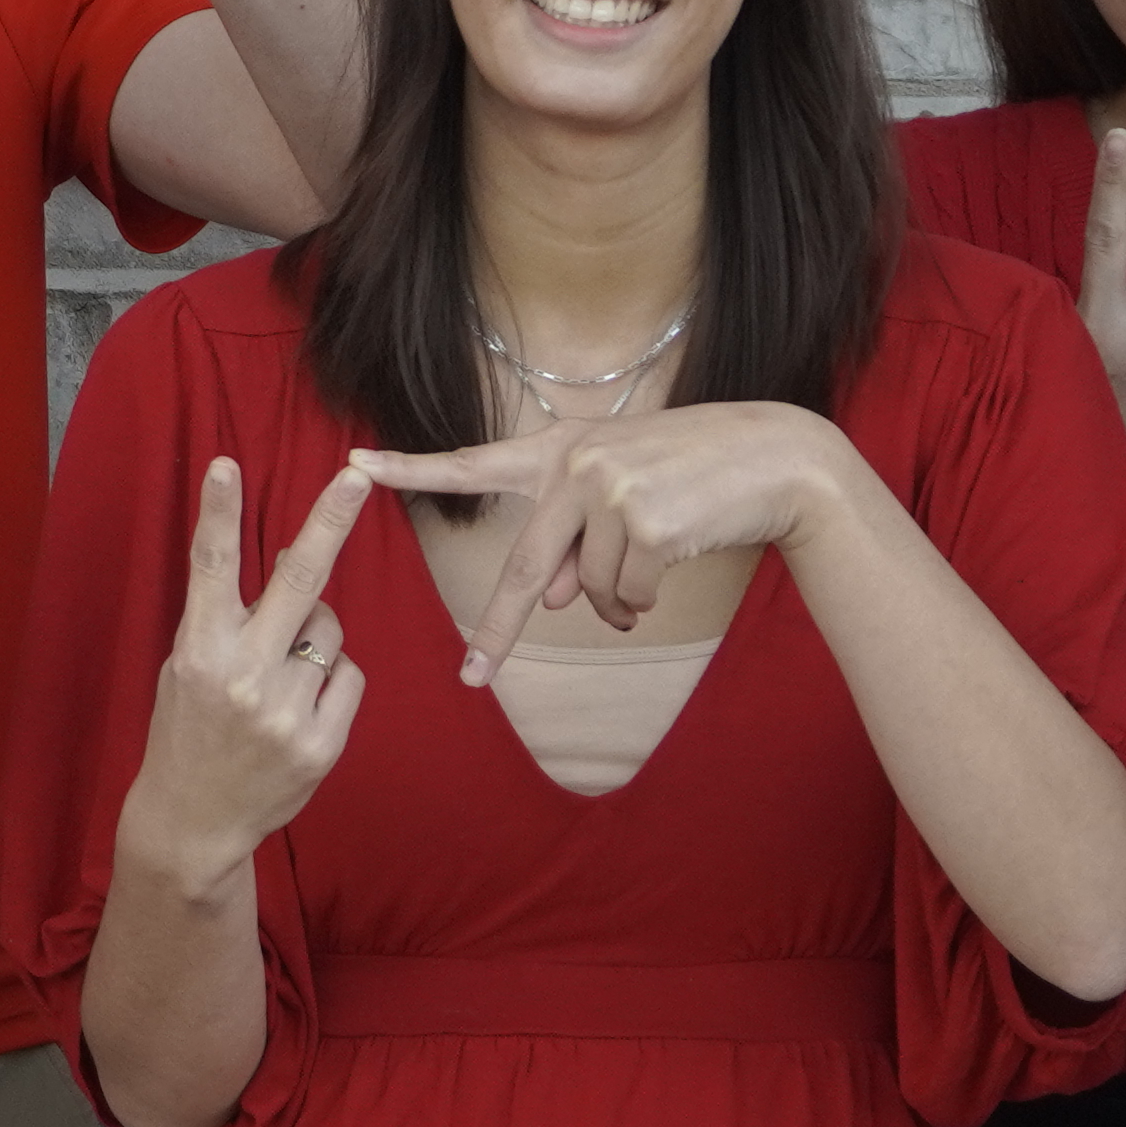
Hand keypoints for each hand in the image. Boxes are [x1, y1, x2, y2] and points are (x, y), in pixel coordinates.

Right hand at [115, 456, 376, 888]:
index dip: (218, 512)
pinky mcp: (321, 742)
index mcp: (199, 649)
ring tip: (279, 678)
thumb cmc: (187, 729)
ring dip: (316, 637)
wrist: (193, 820)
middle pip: (298, 582)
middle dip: (328, 523)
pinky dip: (331, 681)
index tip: (226, 463)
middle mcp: (243, 674)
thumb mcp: (185, 666)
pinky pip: (348, 677)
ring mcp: (286, 710)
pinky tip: (300, 710)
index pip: (210, 567)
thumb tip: (293, 563)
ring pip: (331, 631)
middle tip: (358, 477)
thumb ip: (228, 619)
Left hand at [350, 401, 857, 685]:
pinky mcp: (644, 520)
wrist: (773, 459)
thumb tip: (554, 602)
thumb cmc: (693, 479)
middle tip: (472, 676)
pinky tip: (678, 551)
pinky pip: (628, 596)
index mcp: (558, 450)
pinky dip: (648, 598)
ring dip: (619, 602)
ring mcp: (608, 489)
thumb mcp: (622, 500)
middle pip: (523, 568)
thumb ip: (576, 544)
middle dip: (499, 632)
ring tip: (656, 560)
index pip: (472, 461)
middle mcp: (574, 463)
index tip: (352, 467)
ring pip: (591, 591)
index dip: (411, 469)